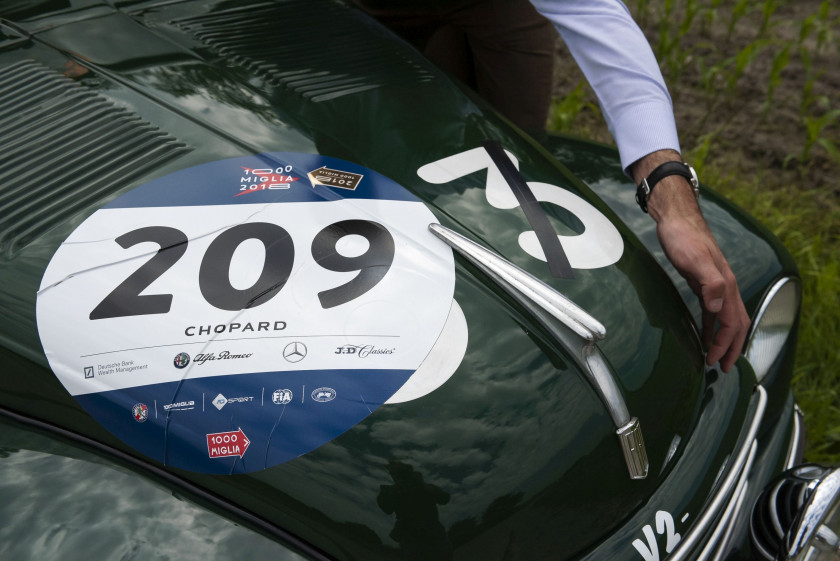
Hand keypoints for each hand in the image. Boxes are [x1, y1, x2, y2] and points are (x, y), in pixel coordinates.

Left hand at [631, 151, 749, 371]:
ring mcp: (714, 284)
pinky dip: (710, 325)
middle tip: (722, 369)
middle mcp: (724, 287)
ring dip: (721, 339)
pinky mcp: (702, 282)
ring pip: (725, 319)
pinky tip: (702, 333)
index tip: (714, 362)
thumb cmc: (684, 237)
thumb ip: (710, 282)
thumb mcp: (695, 259)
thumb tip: (717, 308)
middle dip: (730, 349)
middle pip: (735, 325)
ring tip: (714, 358)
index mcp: (726, 285)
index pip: (732, 324)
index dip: (725, 345)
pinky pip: (711, 310)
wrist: (676, 218)